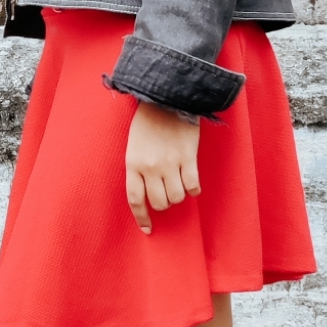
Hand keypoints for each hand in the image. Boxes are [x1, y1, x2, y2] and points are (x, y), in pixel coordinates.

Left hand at [124, 102, 200, 233]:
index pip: (135, 199)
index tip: (148, 229)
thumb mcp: (134, 144)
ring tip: (179, 184)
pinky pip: (193, 186)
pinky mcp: (188, 157)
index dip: (141, 218)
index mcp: (133, 163)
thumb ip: (139, 168)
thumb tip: (148, 193)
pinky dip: (193, 189)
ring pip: (177, 197)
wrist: (169, 97)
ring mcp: (170, 163)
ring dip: (179, 196)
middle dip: (164, 204)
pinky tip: (192, 183)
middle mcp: (150, 167)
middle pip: (159, 203)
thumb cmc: (149, 120)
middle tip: (167, 193)